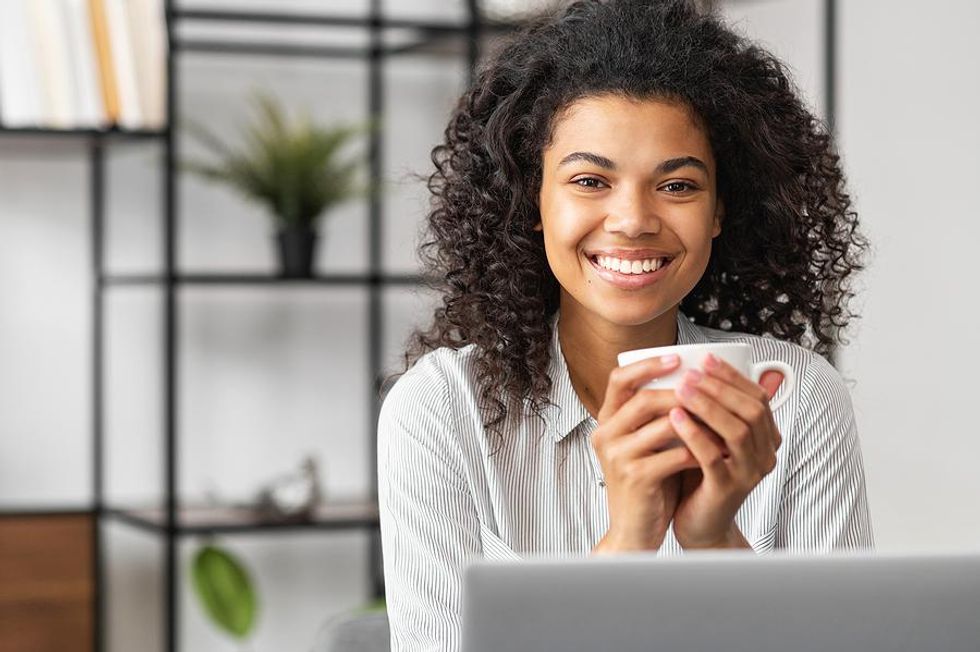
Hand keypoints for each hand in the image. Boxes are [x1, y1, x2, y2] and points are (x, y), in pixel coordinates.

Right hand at [591, 355, 700, 552]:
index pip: (619, 380)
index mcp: (607, 422)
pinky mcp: (636, 478)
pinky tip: (715, 450)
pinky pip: (674, 455)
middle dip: (681, 392)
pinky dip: (699, 450)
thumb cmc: (647, 483)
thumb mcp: (647, 443)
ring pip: (662, 425)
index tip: (677, 358)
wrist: (634, 530)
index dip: (647, 365)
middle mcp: (606, 436)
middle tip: (709, 389)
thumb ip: (659, 416)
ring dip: (697, 421)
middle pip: (643, 398)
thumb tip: (693, 381)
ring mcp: (618, 457)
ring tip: (720, 420)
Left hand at [667, 354, 784, 548]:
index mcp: (766, 439)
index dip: (733, 376)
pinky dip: (695, 434)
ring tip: (681, 389)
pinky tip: (675, 417)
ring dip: (708, 406)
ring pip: (737, 431)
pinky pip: (714, 457)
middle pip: (752, 411)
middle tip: (691, 372)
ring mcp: (749, 474)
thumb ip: (716, 406)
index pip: (758, 397)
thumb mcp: (712, 435)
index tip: (706, 358)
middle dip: (721, 386)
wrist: (699, 523)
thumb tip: (706, 363)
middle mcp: (764, 455)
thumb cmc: (702, 474)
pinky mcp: (727, 490)